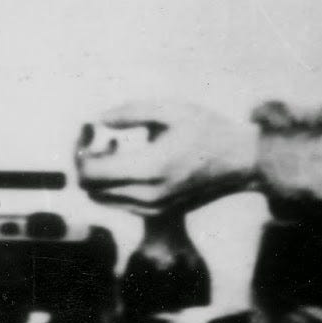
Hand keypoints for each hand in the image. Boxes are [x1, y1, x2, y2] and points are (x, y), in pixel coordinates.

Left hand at [74, 100, 258, 214]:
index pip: (90, 171)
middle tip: (96, 137)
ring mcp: (153, 209)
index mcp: (151, 169)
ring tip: (115, 147)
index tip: (87, 128)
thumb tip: (98, 119)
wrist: (241, 162)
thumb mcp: (171, 110)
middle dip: (84, 161)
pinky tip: (128, 160)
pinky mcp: (157, 213)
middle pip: (90, 188)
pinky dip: (112, 183)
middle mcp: (148, 196)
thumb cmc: (208, 130)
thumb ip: (130, 112)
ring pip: (101, 198)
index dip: (79, 148)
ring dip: (98, 174)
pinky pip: (118, 202)